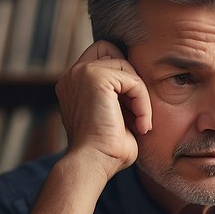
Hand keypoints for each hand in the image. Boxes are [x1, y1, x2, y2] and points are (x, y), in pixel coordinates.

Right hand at [54, 40, 153, 179]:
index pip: (101, 56)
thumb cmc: (106, 151)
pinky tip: (140, 124)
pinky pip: (133, 80)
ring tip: (139, 122)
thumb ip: (118, 97)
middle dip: (129, 77)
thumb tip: (139, 86)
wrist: (93, 163)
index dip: (122, 75)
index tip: (130, 108)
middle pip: (111, 50)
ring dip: (139, 95)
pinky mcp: (95, 78)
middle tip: (136, 110)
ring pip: (126, 65)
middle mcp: (73, 75)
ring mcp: (81, 73)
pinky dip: (143, 102)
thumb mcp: (111, 117)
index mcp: (72, 83)